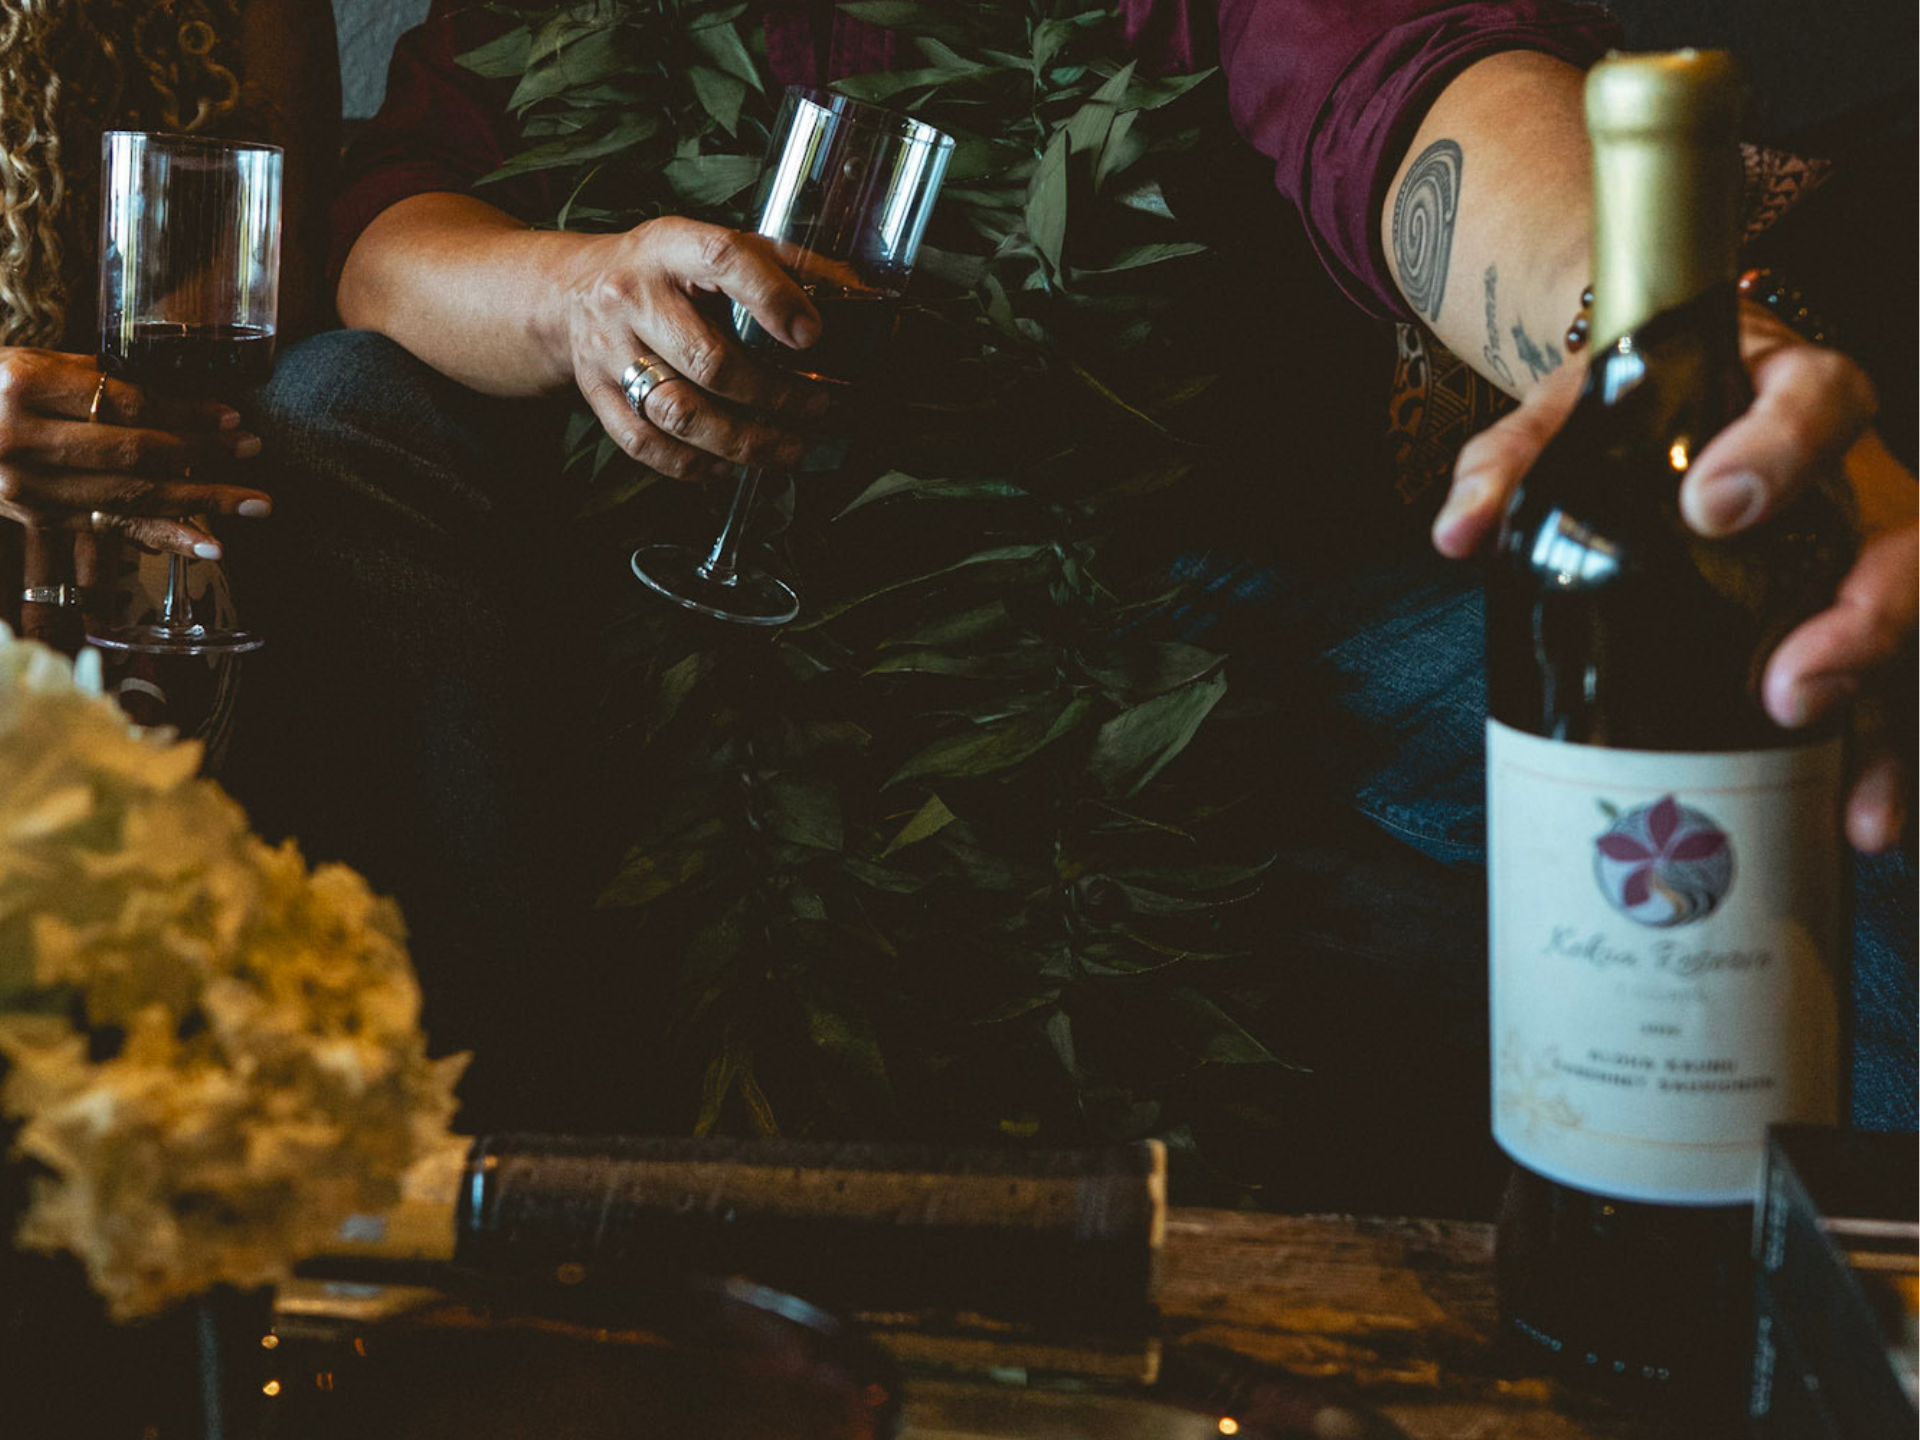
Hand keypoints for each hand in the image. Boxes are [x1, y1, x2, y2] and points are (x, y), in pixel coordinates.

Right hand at [0, 347, 270, 554]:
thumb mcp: (28, 362)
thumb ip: (93, 379)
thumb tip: (175, 401)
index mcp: (23, 384)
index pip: (125, 403)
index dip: (183, 413)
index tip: (229, 416)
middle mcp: (22, 438)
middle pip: (134, 453)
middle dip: (202, 455)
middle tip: (253, 450)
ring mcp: (26, 485)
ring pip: (129, 496)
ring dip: (200, 502)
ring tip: (255, 503)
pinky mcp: (35, 517)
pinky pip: (111, 528)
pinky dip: (164, 537)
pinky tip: (207, 546)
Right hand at [560, 217, 832, 480]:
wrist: (572, 291)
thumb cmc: (664, 271)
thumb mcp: (713, 244)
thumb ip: (780, 264)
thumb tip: (854, 291)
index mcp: (670, 247)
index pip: (724, 260)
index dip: (772, 298)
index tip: (812, 336)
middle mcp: (633, 298)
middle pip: (708, 360)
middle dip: (773, 396)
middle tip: (816, 409)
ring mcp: (610, 351)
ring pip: (679, 412)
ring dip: (742, 441)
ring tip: (787, 450)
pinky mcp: (598, 395)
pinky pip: (645, 444)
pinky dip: (693, 464)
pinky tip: (729, 466)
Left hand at [1433, 303, 1916, 852]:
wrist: (1666, 407)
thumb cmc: (1632, 409)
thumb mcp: (1566, 412)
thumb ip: (1512, 458)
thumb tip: (1458, 533)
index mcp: (1792, 394)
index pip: (1816, 401)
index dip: (1779, 450)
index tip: (1713, 508)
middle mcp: (1855, 478)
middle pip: (1901, 543)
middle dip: (1859, 624)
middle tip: (1787, 689)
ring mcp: (1865, 555)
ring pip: (1907, 625)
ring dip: (1882, 720)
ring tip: (1854, 805)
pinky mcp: (1854, 619)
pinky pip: (1887, 691)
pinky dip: (1876, 760)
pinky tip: (1852, 825)